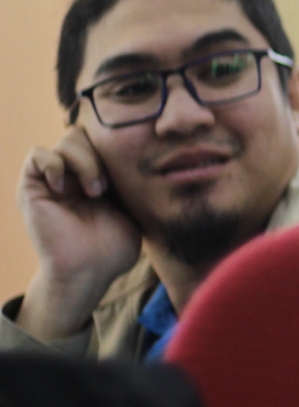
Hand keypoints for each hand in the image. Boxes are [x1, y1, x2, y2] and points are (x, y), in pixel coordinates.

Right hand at [15, 128, 141, 339]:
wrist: (88, 272)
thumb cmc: (113, 249)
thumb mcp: (135, 208)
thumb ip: (137, 182)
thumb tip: (158, 159)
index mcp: (99, 177)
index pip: (107, 141)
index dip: (120, 147)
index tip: (132, 172)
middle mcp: (75, 175)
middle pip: (89, 134)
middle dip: (104, 153)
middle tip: (110, 186)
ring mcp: (54, 180)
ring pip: (67, 140)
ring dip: (85, 161)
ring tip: (95, 191)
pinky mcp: (32, 188)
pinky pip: (38, 155)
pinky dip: (55, 164)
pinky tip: (65, 187)